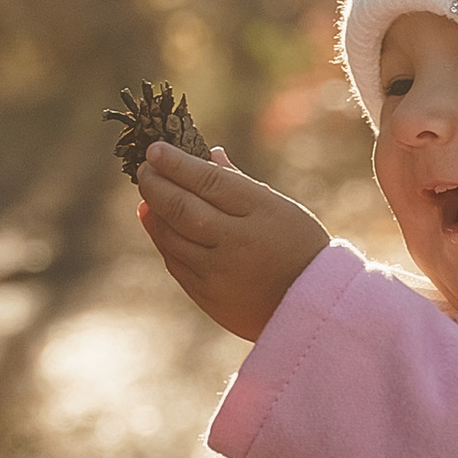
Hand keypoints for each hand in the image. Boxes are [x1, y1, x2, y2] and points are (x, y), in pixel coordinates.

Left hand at [137, 138, 332, 341]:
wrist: (312, 307)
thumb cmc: (299, 247)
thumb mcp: (279, 208)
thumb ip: (239, 183)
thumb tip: (209, 155)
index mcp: (260, 212)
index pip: (207, 180)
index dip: (176, 163)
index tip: (155, 150)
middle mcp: (236, 242)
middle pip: (181, 208)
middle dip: (156, 184)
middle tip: (144, 169)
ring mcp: (218, 272)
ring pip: (171, 237)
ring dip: (154, 212)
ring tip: (148, 195)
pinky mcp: (207, 297)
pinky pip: (175, 263)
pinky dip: (164, 240)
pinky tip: (158, 224)